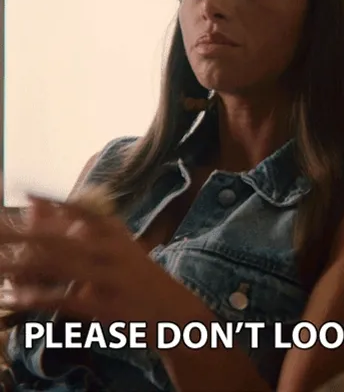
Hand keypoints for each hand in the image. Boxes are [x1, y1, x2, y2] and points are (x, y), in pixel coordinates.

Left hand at [0, 196, 170, 329]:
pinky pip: (68, 301)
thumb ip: (79, 224)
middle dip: (22, 236)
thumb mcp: (115, 244)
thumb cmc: (135, 274)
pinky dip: (40, 299)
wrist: (172, 308)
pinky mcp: (109, 307)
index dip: (50, 202)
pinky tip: (16, 298)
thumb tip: (42, 203)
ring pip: (61, 268)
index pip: (80, 210)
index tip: (21, 190)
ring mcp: (112, 278)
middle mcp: (115, 250)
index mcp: (116, 232)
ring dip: (22, 267)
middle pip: (62, 239)